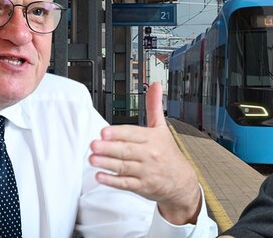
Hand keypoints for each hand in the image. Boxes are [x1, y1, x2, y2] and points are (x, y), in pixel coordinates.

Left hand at [89, 82, 201, 224]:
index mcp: (152, 138)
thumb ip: (154, 107)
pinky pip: (126, 183)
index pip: (134, 134)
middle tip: (94, 144)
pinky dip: (112, 181)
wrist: (180, 180)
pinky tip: (100, 176)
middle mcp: (149, 154)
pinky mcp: (141, 186)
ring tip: (92, 159)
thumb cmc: (168, 152)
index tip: (104, 131)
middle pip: (127, 150)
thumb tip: (155, 86)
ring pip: (124, 167)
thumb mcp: (162, 128)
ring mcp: (145, 171)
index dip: (118, 133)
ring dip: (107, 163)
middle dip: (109, 148)